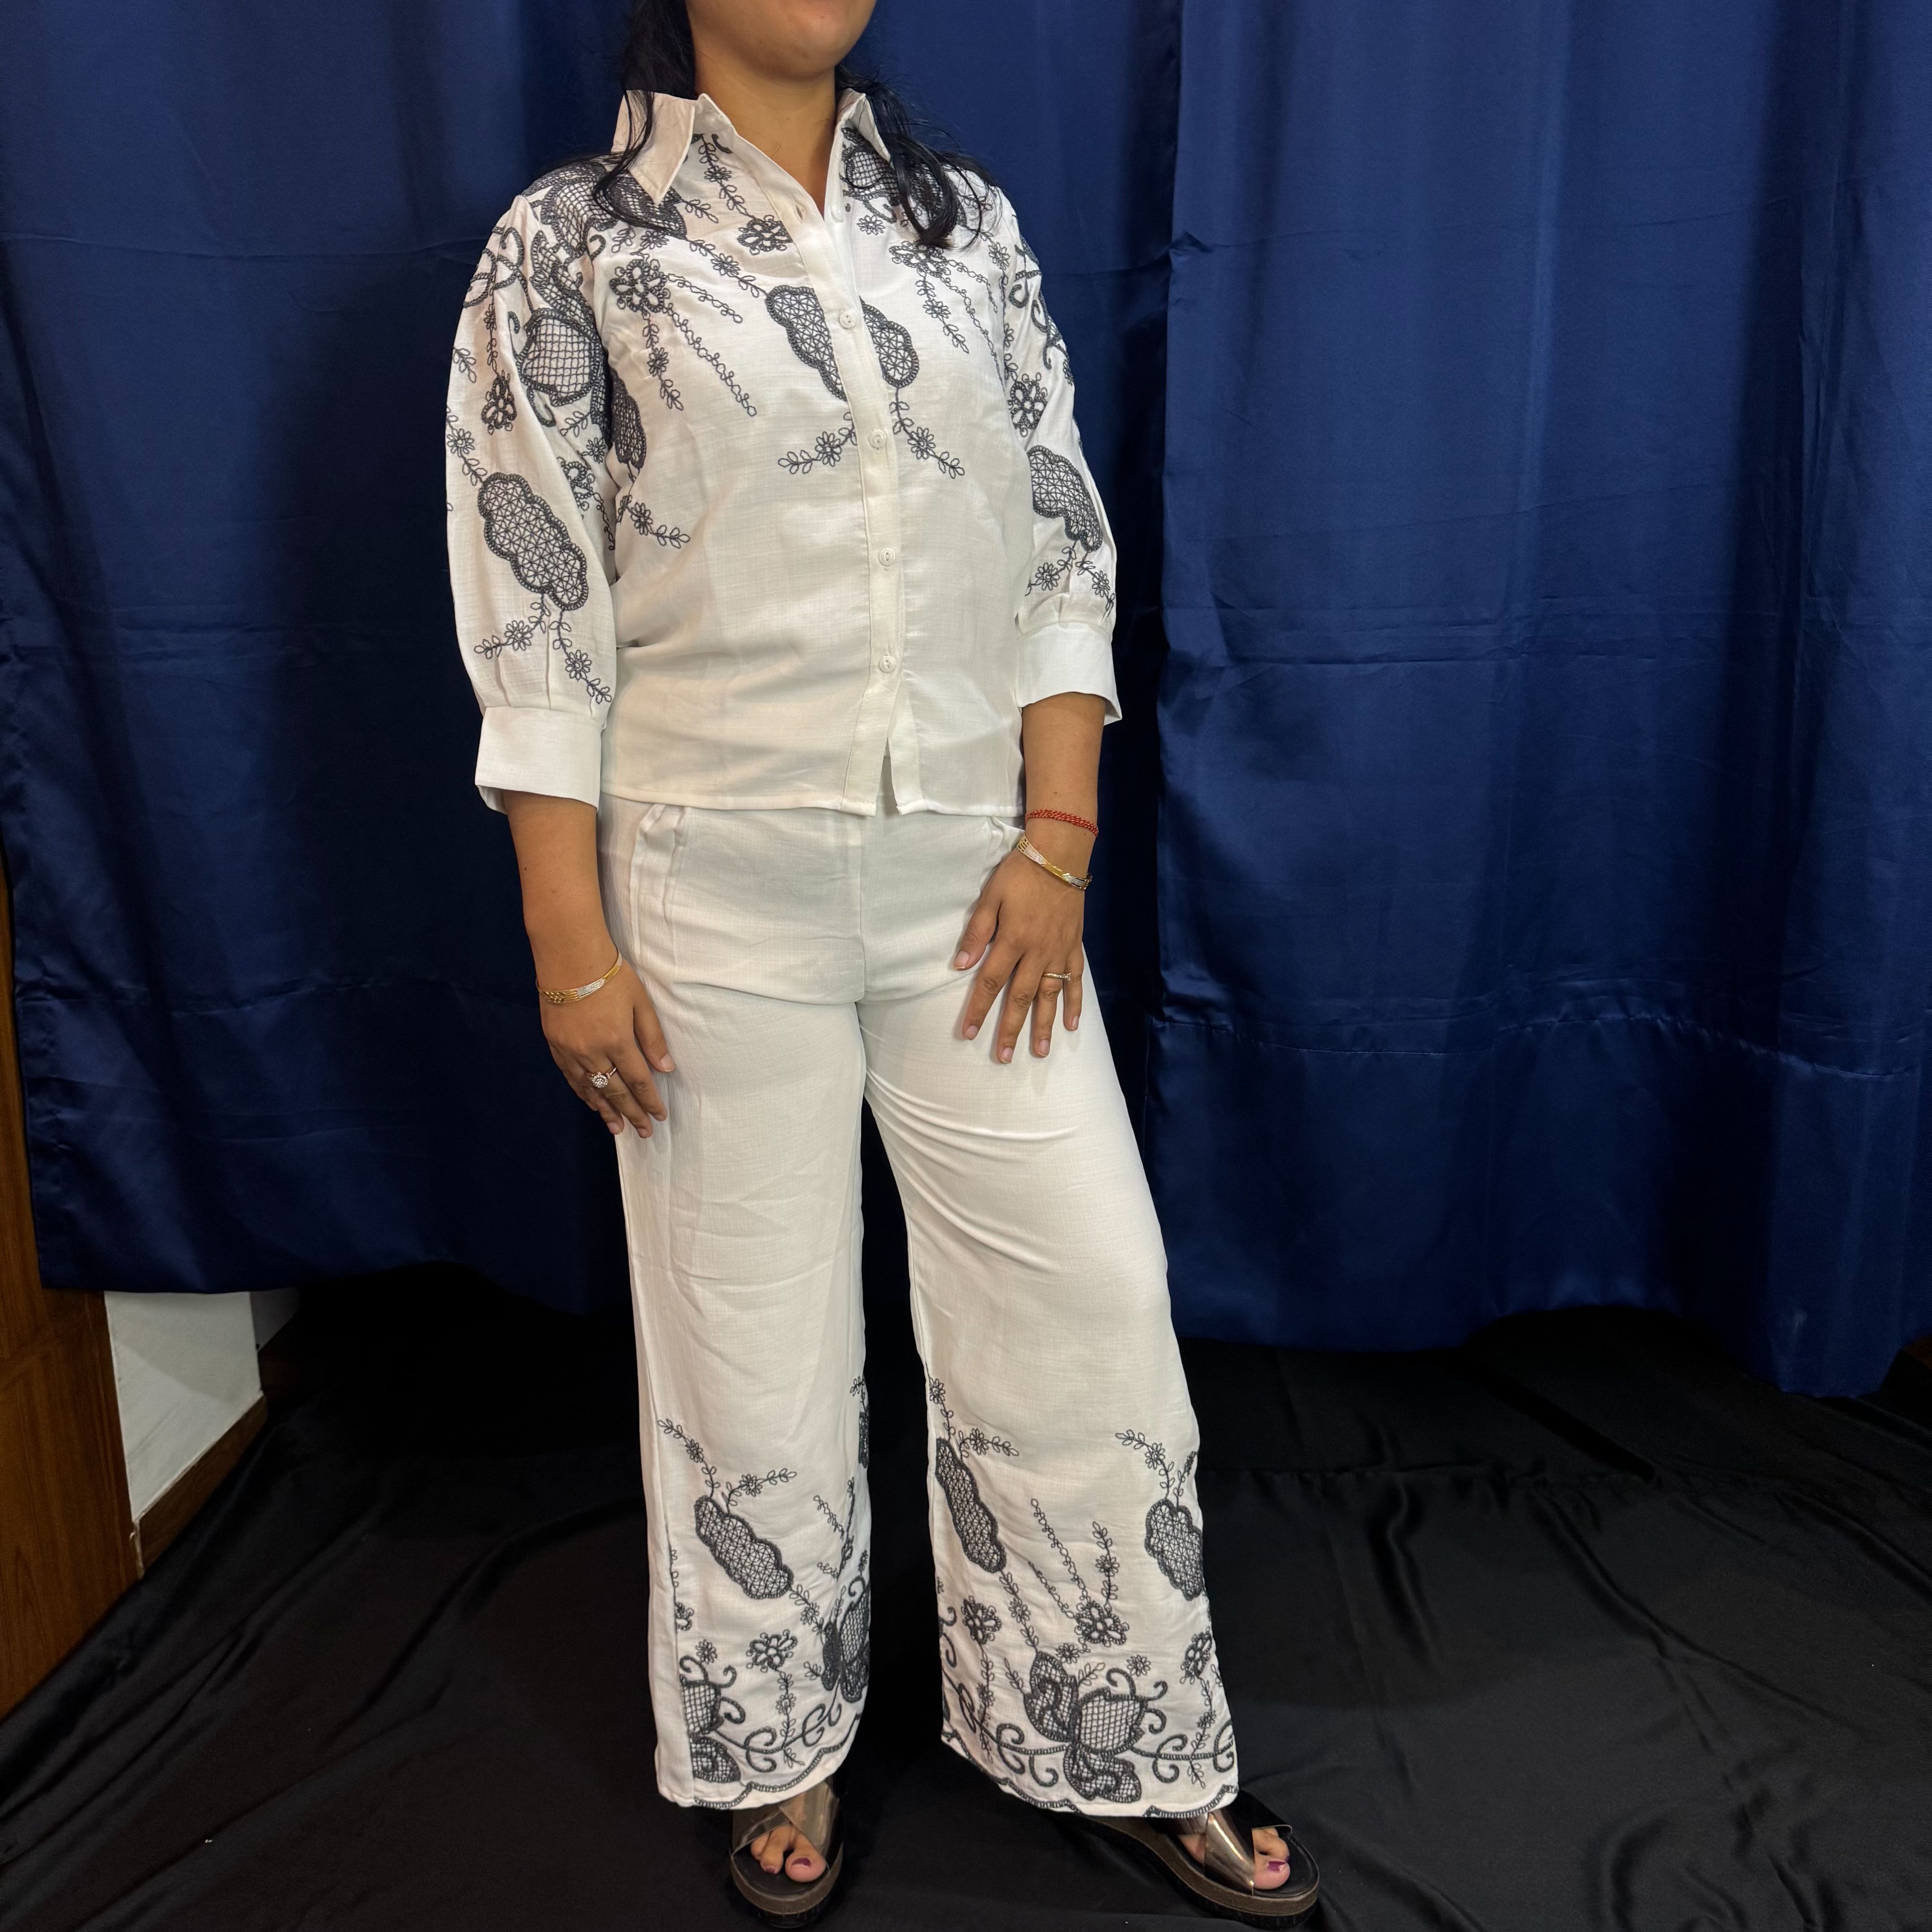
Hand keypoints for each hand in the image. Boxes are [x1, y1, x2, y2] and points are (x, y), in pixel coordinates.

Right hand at [540, 957, 674, 1136]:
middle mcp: (593, 1052)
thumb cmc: (611, 975)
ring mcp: (571, 1051)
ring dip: (606, 1110)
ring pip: (591, 1089)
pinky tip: (592, 1103)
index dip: (650, 1101)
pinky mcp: (556, 1045)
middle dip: (632, 1114)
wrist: (569, 957)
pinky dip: (584, 1093)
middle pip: (616, 1091)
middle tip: (643, 1132)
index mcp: (617, 1041)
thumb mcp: (640, 1002)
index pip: (638, 1081)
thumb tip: (665, 1068)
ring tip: (618, 1128)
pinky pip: (571, 1077)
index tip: (659, 1116)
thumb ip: (652, 1038)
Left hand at [953, 830, 1087, 1060]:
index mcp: (1013, 940)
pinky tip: (1072, 1024)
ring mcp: (1059, 951)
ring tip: (1039, 1052)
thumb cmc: (1020, 874)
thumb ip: (977, 932)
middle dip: (1010, 1029)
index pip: (991, 982)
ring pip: (1050, 995)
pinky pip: (1076, 980)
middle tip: (1003, 1057)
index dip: (978, 1009)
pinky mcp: (1074, 946)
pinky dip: (1076, 1003)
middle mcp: (1037, 952)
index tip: (967, 1033)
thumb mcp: (991, 896)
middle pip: (1021, 997)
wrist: (1060, 856)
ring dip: (1044, 1025)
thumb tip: (961, 965)